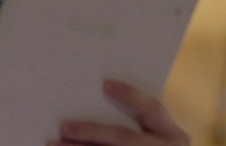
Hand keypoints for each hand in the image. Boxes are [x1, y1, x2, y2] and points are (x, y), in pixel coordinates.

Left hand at [47, 80, 189, 145]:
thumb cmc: (153, 142)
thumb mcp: (156, 132)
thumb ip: (135, 116)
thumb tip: (96, 91)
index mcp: (172, 134)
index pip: (152, 109)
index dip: (131, 96)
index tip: (106, 84)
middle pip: (124, 138)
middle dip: (92, 133)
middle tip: (64, 127)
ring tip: (53, 144)